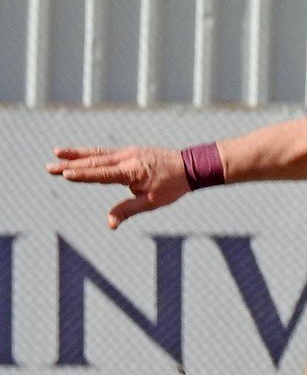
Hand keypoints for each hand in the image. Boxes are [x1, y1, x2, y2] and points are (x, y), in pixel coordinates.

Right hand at [47, 145, 189, 228]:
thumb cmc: (172, 187)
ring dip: (76, 155)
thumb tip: (110, 223)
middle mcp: (125, 158)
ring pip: (96, 154)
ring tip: (56, 154)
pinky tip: (79, 154)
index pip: (101, 174)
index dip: (83, 175)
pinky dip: (90, 153)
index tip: (65, 174)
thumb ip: (128, 210)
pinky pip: (105, 152)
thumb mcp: (151, 202)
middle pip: (93, 162)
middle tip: (49, 168)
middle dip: (70, 166)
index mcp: (130, 171)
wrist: (189, 166)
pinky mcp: (129, 151)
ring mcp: (126, 152)